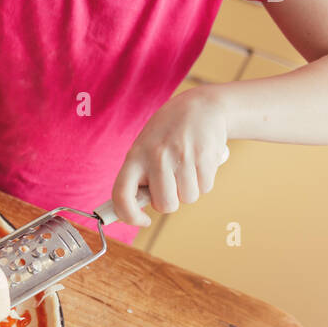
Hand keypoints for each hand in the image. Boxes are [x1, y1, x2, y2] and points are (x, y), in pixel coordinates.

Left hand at [111, 86, 229, 225]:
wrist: (200, 106)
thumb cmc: (168, 133)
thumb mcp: (145, 148)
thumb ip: (139, 176)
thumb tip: (134, 211)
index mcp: (135, 156)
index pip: (121, 194)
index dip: (129, 216)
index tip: (142, 220)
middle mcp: (156, 157)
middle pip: (164, 205)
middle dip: (170, 201)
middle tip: (171, 184)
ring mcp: (181, 156)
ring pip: (188, 198)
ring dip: (189, 190)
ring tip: (186, 167)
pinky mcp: (205, 156)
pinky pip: (205, 188)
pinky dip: (204, 181)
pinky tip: (199, 162)